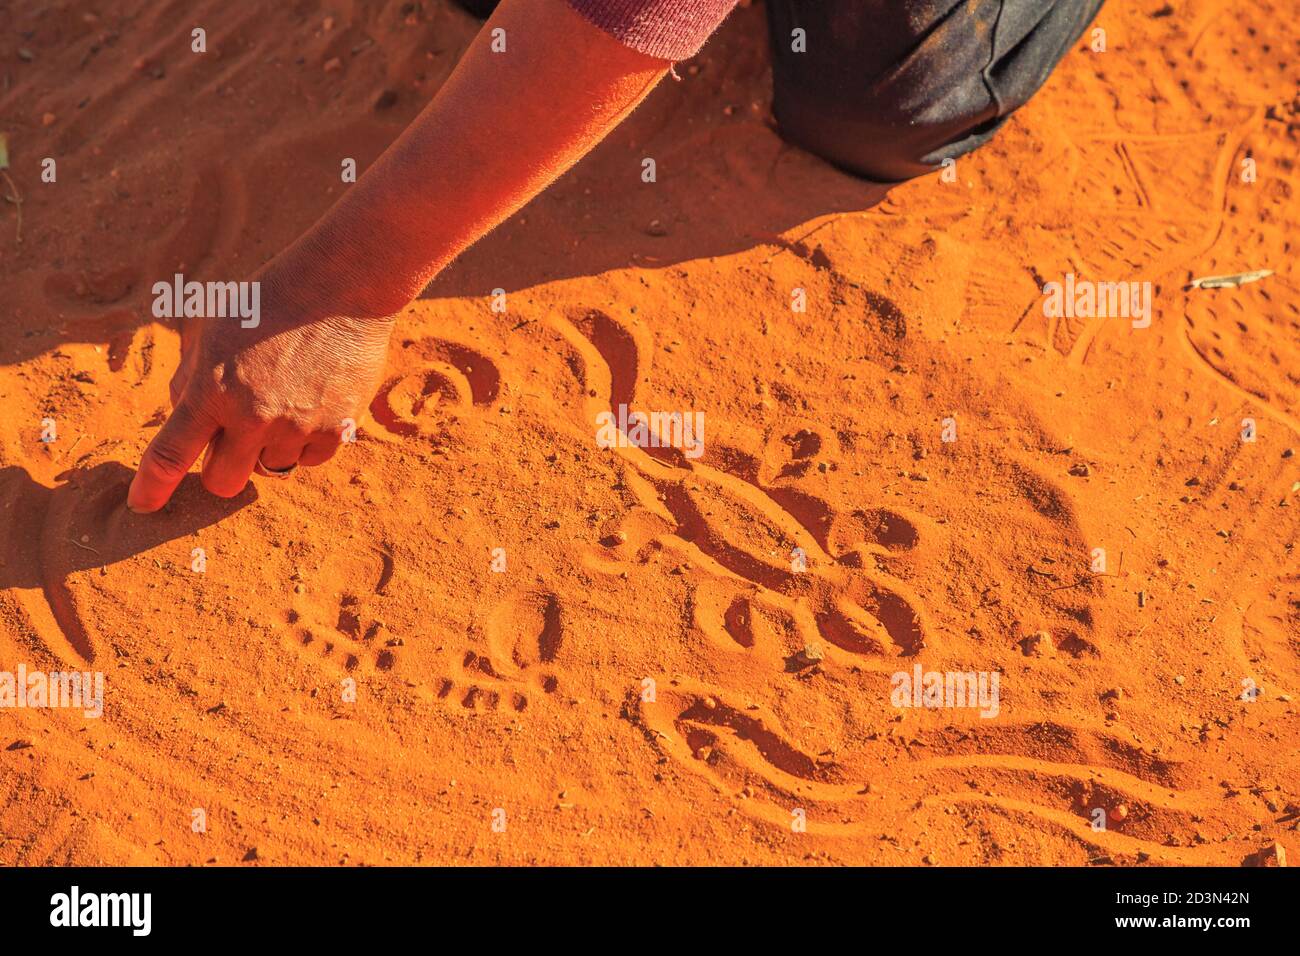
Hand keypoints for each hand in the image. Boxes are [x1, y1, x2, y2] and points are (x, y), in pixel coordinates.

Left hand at [126, 264, 393, 512]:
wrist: (340, 289)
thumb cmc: (269, 302)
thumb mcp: (212, 328)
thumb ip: (192, 376)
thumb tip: (182, 416)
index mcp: (212, 389)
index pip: (171, 453)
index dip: (153, 486)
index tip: (143, 505)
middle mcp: (252, 416)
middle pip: (223, 481)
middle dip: (222, 467)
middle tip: (235, 438)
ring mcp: (296, 426)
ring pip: (271, 469)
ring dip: (269, 447)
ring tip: (285, 402)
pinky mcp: (336, 430)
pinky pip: (311, 460)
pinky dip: (306, 443)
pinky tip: (312, 404)